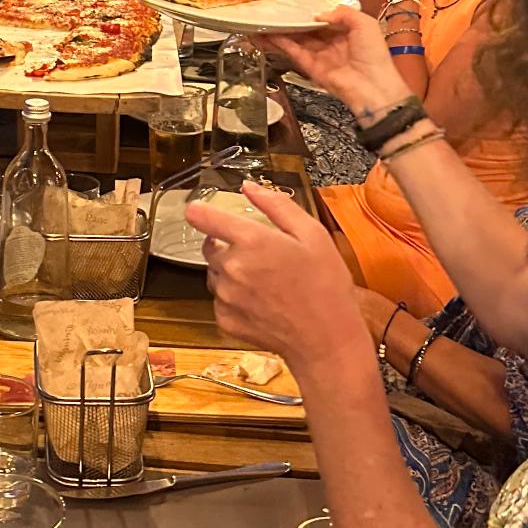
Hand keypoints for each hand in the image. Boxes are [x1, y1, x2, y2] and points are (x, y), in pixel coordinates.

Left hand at [187, 180, 362, 370]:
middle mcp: (232, 268)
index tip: (201, 211)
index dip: (200, 211)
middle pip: (210, 246)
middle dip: (229, 245)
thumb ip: (277, 206)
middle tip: (262, 255)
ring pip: (215, 274)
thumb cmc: (325, 286)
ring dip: (231, 272)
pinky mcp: (225, 320)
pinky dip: (235, 298)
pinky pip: (221, 300)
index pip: (202, 217)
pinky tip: (262, 302)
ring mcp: (226, 296)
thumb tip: (249, 187)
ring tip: (266, 281)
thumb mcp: (312, 235)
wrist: (326, 340)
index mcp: (251, 241)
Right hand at [271, 5, 407, 113]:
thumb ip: (343, 13)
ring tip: (265, 21)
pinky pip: (293, 52)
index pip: (325, 20)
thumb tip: (320, 14)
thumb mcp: (365, 23)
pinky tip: (269, 34)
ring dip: (281, 31)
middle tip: (276, 11)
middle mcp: (332, 44)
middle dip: (292, 21)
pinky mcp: (311, 68)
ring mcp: (321, 56)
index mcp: (347, 33)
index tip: (297, 3)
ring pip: (297, 40)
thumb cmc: (375, 56)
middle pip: (307, 30)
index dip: (311, 12)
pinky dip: (280, 43)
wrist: (372, 86)